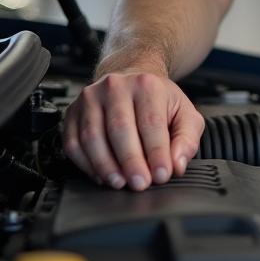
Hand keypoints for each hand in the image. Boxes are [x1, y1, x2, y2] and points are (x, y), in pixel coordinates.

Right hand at [62, 70, 204, 191]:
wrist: (133, 77)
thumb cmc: (158, 100)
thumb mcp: (184, 113)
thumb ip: (186, 139)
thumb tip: (177, 164)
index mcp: (146, 84)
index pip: (151, 122)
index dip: (156, 152)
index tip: (161, 175)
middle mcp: (116, 87)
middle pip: (120, 128)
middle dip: (130, 161)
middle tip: (140, 184)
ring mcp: (91, 98)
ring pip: (93, 136)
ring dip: (106, 165)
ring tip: (119, 183)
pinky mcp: (73, 112)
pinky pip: (73, 143)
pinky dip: (85, 164)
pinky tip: (101, 175)